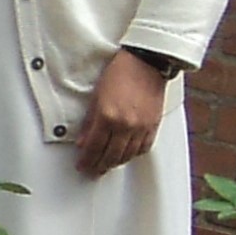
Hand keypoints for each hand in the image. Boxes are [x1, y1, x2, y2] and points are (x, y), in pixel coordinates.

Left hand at [75, 49, 167, 176]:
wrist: (146, 63)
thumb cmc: (119, 74)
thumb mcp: (96, 96)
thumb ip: (90, 122)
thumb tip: (83, 142)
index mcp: (108, 116)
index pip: (94, 147)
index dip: (87, 160)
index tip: (81, 166)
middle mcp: (125, 125)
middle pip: (111, 155)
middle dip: (99, 166)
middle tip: (92, 171)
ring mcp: (141, 127)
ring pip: (127, 155)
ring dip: (115, 163)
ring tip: (106, 166)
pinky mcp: (154, 125)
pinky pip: (143, 148)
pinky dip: (133, 155)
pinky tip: (125, 156)